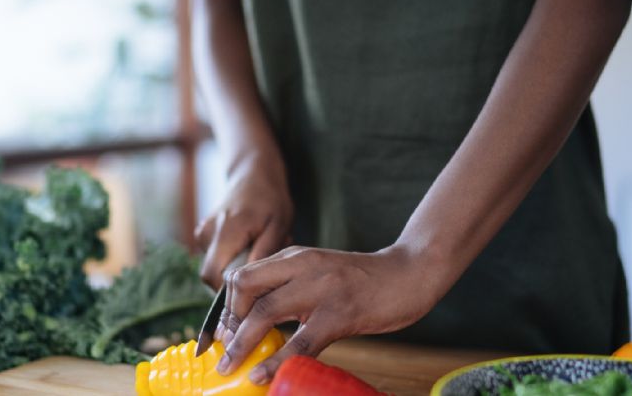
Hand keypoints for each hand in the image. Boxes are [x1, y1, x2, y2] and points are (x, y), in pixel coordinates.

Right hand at [196, 158, 293, 288]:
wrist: (253, 174)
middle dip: (235, 280)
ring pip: (214, 267)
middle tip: (260, 267)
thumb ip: (263, 253)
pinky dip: (232, 257)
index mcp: (226, 231)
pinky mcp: (203, 233)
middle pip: (210, 276)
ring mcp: (202, 232)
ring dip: (235, 267)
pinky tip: (249, 244)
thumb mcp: (278, 226)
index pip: (214, 276)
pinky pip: (215, 257)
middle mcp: (208, 232)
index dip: (230, 291)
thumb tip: (251, 282)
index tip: (255, 289)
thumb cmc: (270, 200)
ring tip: (257, 249)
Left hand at [214, 245, 446, 384]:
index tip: (223, 332)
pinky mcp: (340, 313)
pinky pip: (300, 342)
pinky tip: (263, 375)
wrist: (408, 273)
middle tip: (227, 351)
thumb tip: (258, 321)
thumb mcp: (319, 273)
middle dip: (228, 323)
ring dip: (241, 344)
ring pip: (265, 313)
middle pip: (244, 288)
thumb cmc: (361, 279)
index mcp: (294, 257)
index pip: (243, 275)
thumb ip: (291, 287)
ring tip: (230, 367)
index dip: (226, 306)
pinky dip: (276, 361)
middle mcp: (301, 265)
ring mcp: (320, 288)